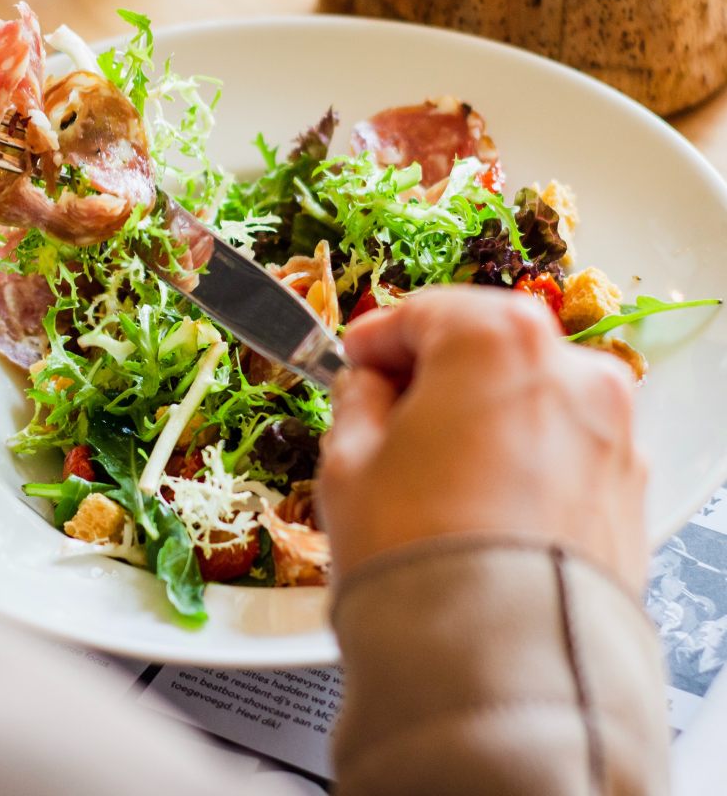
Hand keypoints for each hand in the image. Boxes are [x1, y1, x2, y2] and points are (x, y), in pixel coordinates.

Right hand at [320, 286, 647, 593]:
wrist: (498, 665)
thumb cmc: (416, 552)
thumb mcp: (348, 461)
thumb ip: (357, 400)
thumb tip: (369, 388)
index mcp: (495, 340)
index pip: (423, 311)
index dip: (376, 338)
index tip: (352, 361)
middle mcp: (570, 370)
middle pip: (485, 347)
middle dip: (433, 372)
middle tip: (387, 411)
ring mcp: (611, 431)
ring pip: (528, 396)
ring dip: (482, 413)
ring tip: (435, 468)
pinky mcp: (629, 489)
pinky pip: (562, 447)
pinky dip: (523, 455)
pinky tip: (481, 500)